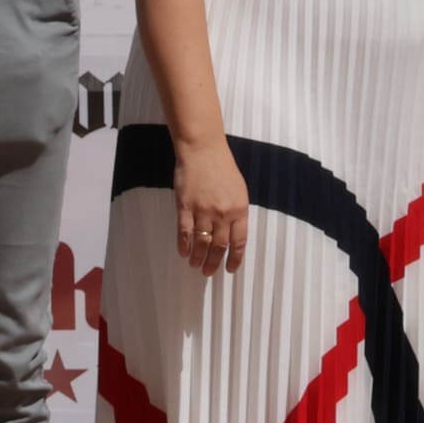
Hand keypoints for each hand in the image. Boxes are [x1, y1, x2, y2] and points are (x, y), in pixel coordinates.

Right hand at [172, 133, 250, 276]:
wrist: (202, 149)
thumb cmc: (222, 167)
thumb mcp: (238, 190)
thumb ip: (236, 212)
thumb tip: (233, 234)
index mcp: (239, 209)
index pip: (239, 242)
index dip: (234, 258)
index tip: (230, 269)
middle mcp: (223, 213)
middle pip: (219, 246)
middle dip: (214, 263)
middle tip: (208, 272)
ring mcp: (203, 210)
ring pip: (201, 242)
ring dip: (198, 257)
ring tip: (195, 265)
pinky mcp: (185, 206)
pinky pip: (184, 231)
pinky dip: (184, 245)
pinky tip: (183, 253)